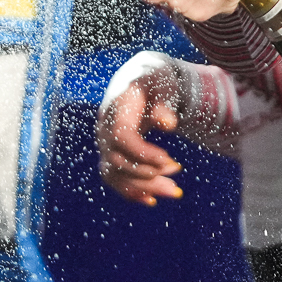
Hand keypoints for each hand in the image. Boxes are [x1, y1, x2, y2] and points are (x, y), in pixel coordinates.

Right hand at [97, 52, 185, 204]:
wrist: (140, 81)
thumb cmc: (154, 80)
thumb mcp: (163, 83)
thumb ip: (164, 101)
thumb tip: (168, 124)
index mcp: (115, 109)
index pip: (122, 137)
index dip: (143, 153)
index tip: (169, 162)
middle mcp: (104, 129)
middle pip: (118, 161)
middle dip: (148, 176)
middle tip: (176, 183)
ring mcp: (105, 144)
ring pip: (116, 175)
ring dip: (143, 188)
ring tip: (174, 192)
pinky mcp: (111, 155)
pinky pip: (115, 179)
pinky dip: (131, 191)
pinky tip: (152, 200)